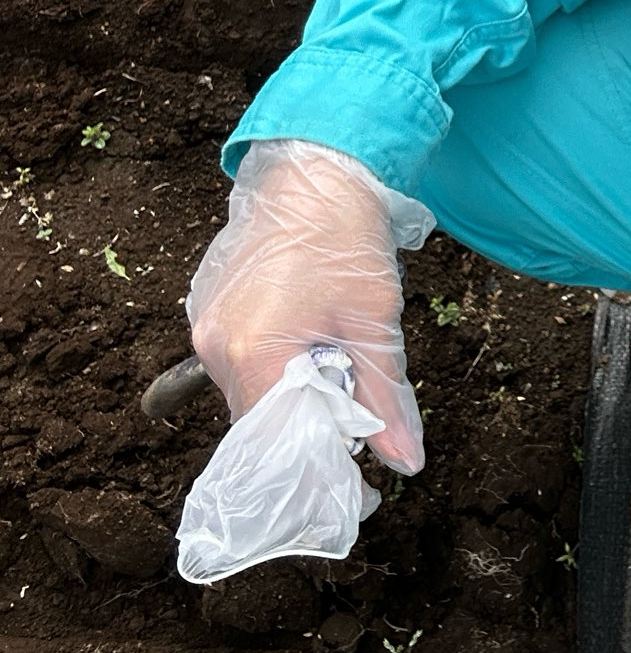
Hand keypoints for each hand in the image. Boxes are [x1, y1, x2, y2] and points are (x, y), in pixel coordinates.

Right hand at [187, 137, 433, 473]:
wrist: (315, 168)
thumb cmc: (346, 235)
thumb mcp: (376, 320)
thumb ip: (384, 397)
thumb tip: (404, 460)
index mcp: (255, 351)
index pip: (273, 445)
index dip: (315, 469)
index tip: (351, 485)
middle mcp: (216, 345)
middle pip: (257, 425)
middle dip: (305, 437)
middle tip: (354, 438)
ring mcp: (205, 325)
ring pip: (247, 395)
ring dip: (290, 401)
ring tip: (337, 381)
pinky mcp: (208, 308)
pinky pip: (237, 362)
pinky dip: (273, 370)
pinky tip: (310, 350)